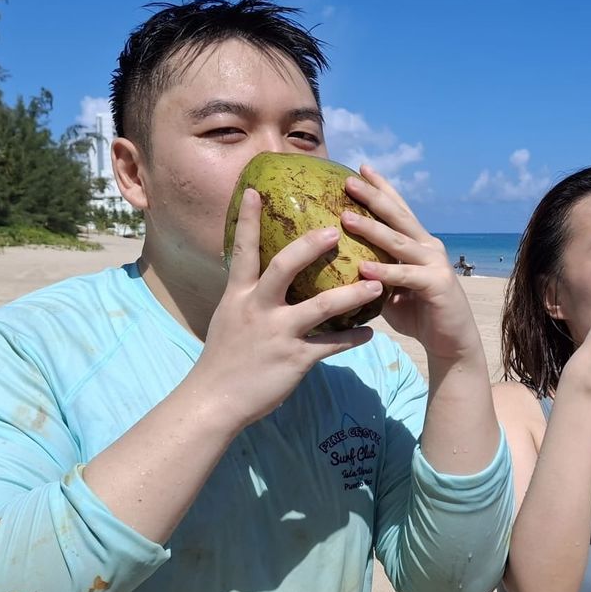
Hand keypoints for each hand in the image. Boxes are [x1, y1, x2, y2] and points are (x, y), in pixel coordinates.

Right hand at [193, 188, 384, 428]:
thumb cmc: (223, 361)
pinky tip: (371, 333)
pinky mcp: (294, 360)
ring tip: (377, 284)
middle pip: (284, 267)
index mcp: (238, 296)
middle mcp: (257, 309)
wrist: (213, 401)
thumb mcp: (229, 320)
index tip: (255, 189)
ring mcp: (277, 334)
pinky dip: (354, 339)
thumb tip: (259, 278)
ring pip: (320, 307)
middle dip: (310, 246)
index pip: (243, 250)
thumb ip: (247, 297)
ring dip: (352, 293)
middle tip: (336, 229)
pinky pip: (332, 346)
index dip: (247, 219)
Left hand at [340, 165, 480, 362]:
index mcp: (418, 243)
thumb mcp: (391, 289)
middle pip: (398, 216)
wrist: (451, 342)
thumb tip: (340, 265)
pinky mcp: (437, 284)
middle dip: (373, 197)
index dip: (381, 188)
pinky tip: (364, 267)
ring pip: (399, 241)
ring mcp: (435, 264)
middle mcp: (428, 247)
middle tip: (349, 181)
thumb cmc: (418, 314)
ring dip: (372, 229)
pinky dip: (385, 271)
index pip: (398, 209)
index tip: (360, 168)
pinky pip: (405, 275)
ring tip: (346, 218)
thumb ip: (375, 273)